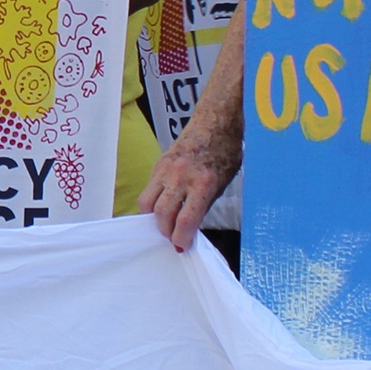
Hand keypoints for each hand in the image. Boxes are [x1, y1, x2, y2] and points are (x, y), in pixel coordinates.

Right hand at [137, 131, 234, 252]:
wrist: (215, 124)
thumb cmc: (224, 152)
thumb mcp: (221, 184)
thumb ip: (203, 205)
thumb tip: (188, 228)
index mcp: (203, 183)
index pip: (185, 220)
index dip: (180, 239)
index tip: (181, 246)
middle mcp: (181, 176)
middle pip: (162, 214)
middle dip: (165, 231)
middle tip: (172, 237)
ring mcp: (167, 169)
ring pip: (146, 203)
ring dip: (154, 218)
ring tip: (164, 222)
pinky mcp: (159, 164)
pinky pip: (148, 190)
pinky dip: (153, 202)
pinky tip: (162, 205)